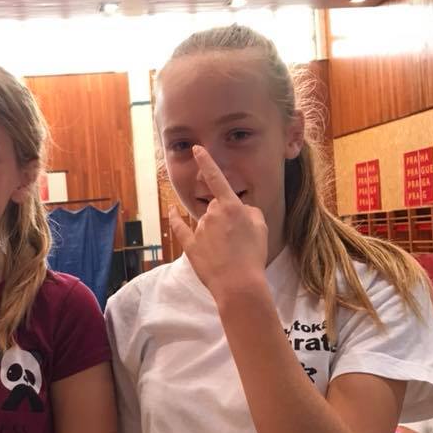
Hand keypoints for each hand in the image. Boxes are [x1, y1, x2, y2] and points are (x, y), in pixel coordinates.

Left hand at [169, 145, 267, 305]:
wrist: (239, 284)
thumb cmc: (253, 255)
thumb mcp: (261, 227)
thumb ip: (249, 211)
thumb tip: (239, 208)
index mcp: (230, 207)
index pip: (216, 179)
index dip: (206, 162)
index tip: (197, 149)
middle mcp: (211, 214)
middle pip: (215, 208)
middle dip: (224, 218)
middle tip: (238, 239)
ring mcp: (199, 230)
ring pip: (205, 223)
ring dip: (214, 232)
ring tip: (228, 252)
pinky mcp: (190, 246)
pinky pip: (180, 228)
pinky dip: (175, 218)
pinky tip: (172, 211)